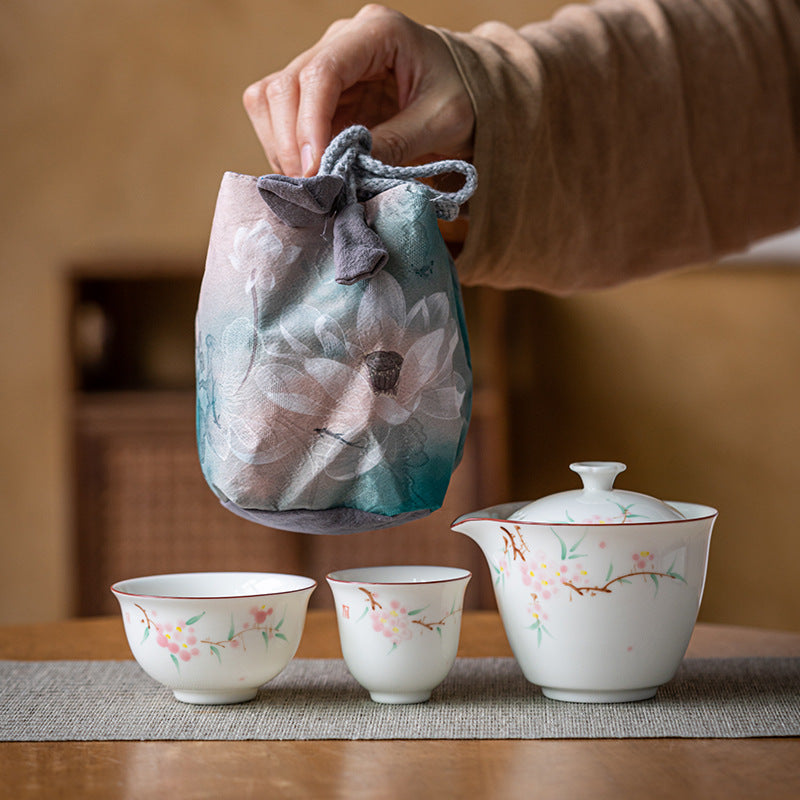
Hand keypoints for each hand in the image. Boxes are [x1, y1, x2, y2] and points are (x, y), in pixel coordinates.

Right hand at [243, 4, 474, 175]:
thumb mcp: (442, 122)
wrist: (466, 89)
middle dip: (290, 142)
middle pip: (284, 85)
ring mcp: (324, 65)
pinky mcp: (318, 95)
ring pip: (270, 100)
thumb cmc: (463, 96)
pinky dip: (286, 151)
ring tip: (312, 186)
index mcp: (377, 32)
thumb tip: (349, 170)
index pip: (322, 72)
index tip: (316, 170)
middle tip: (313, 189)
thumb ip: (398, 142)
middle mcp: (341, 40)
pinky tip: (311, 176)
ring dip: (282, 148)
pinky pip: (279, 119)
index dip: (310, 124)